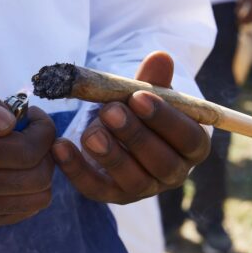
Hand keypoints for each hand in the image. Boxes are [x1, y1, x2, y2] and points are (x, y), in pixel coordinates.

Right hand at [0, 79, 56, 229]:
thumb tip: (7, 123)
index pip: (26, 151)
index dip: (42, 130)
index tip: (31, 116)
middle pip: (37, 177)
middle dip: (45, 151)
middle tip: (33, 134)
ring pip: (38, 198)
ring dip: (40, 170)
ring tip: (25, 151)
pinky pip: (25, 211)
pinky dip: (29, 189)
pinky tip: (13, 170)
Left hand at [52, 52, 209, 204]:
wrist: (113, 129)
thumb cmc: (138, 110)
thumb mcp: (145, 94)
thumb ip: (152, 80)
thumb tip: (160, 57)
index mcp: (191, 146)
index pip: (189, 138)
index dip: (165, 119)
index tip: (139, 97)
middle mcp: (172, 173)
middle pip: (162, 163)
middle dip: (135, 136)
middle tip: (110, 112)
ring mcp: (142, 188)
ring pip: (132, 180)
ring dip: (111, 155)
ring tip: (90, 133)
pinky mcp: (110, 195)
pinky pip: (94, 188)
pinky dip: (75, 169)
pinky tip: (60, 148)